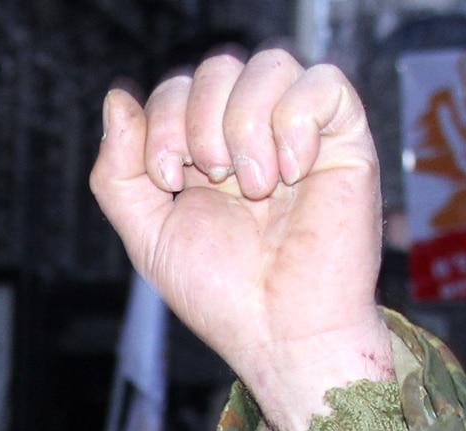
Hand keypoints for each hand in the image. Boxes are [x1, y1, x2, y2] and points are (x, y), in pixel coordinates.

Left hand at [91, 50, 393, 430]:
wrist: (280, 332)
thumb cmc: (222, 293)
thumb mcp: (148, 233)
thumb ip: (119, 171)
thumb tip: (118, 98)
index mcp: (205, 149)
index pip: (177, 88)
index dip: (162, 120)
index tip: (169, 179)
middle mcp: (253, 134)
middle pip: (218, 67)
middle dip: (198, 119)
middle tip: (213, 178)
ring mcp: (300, 134)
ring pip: (269, 63)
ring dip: (245, 122)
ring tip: (254, 184)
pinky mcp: (347, 141)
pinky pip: (324, 82)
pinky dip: (296, 122)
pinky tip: (292, 174)